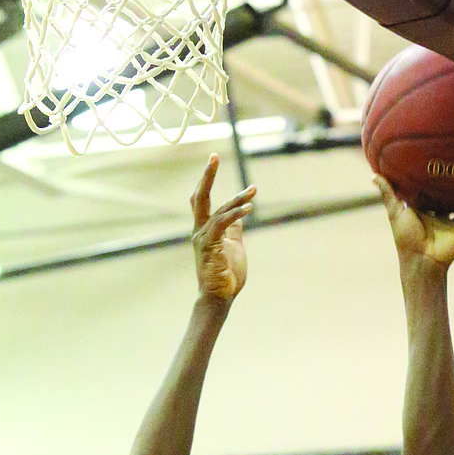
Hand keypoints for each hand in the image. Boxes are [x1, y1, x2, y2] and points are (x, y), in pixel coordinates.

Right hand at [192, 155, 255, 303]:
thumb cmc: (226, 276)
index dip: (206, 180)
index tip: (213, 161)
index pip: (203, 200)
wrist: (219, 298)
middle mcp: (200, 231)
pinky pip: (223, 224)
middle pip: (200, 197)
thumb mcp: (234, 245)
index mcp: (205, 230)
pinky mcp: (210, 246)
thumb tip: (240, 214)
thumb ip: (234, 228)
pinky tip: (249, 208)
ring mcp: (204, 239)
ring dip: (237, 199)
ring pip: (218, 210)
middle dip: (207, 176)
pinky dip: (236, 214)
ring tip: (253, 189)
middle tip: (213, 156)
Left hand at [373, 175, 453, 270]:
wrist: (420, 260)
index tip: (439, 163)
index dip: (434, 180)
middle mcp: (441, 215)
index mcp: (425, 210)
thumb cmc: (406, 237)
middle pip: (452, 199)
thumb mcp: (395, 211)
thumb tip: (373, 175)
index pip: (431, 192)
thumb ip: (388, 193)